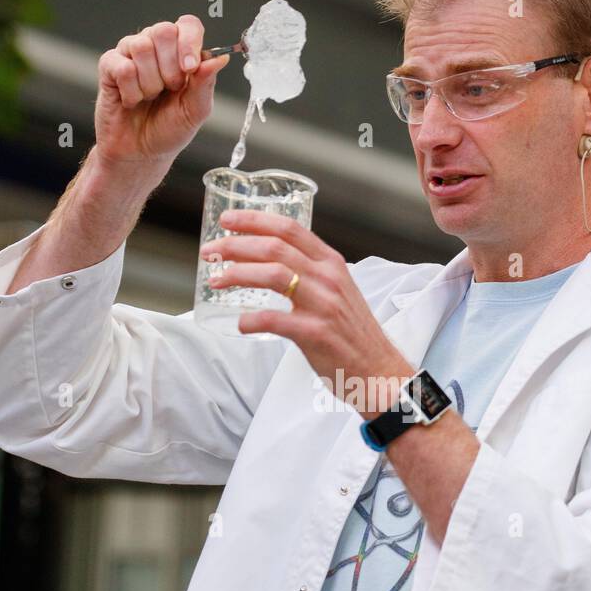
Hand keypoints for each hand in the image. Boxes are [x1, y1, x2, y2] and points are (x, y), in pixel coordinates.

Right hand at [95, 15, 230, 168]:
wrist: (141, 153)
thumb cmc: (169, 129)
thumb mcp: (195, 111)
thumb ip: (206, 83)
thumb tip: (220, 58)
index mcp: (181, 51)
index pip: (188, 25)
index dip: (189, 42)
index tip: (189, 69)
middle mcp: (156, 46)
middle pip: (163, 30)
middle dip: (170, 67)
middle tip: (169, 90)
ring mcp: (130, 53)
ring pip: (142, 47)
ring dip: (150, 83)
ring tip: (149, 98)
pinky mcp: (109, 66)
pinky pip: (123, 67)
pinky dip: (132, 91)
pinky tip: (131, 101)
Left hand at [200, 208, 413, 414]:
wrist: (379, 370)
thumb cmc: (353, 333)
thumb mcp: (338, 290)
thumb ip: (311, 273)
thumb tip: (271, 262)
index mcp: (332, 263)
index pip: (289, 229)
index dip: (254, 220)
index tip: (228, 220)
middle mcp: (328, 278)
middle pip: (274, 248)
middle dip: (235, 245)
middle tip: (211, 250)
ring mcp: (323, 305)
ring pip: (272, 275)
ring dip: (238, 274)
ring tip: (217, 280)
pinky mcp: (316, 333)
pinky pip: (275, 319)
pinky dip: (251, 319)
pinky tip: (240, 322)